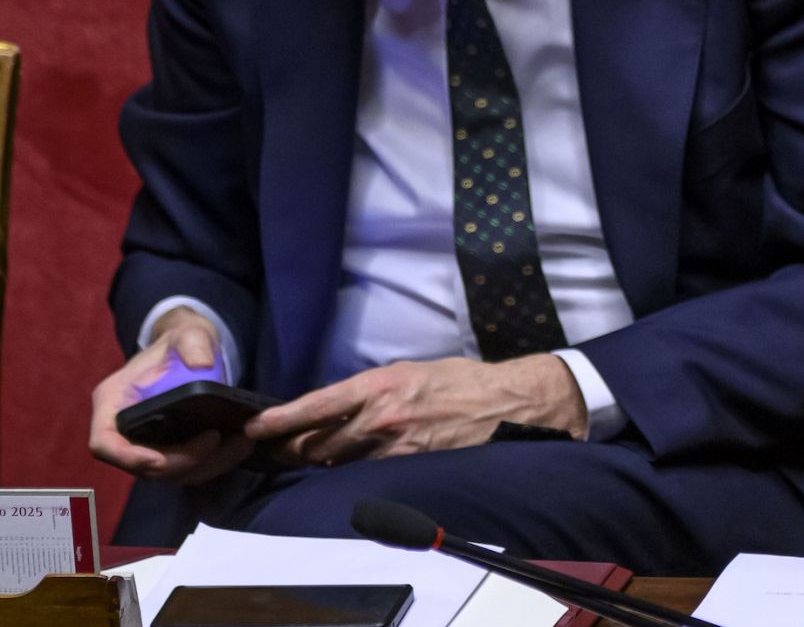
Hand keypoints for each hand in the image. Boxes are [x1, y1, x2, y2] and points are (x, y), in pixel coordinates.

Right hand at [89, 308, 253, 483]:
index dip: (127, 457)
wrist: (192, 351)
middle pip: (142, 466)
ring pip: (169, 474)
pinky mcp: (169, 450)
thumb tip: (202, 365)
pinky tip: (238, 447)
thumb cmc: (181, 342)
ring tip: (239, 443)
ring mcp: (146, 443)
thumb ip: (193, 342)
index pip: (104, 443)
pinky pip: (187, 470)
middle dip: (181, 461)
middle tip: (217, 440)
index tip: (159, 460)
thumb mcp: (189, 333)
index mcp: (113, 402)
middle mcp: (123, 429)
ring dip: (205, 466)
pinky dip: (213, 464)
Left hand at [244, 354, 588, 466]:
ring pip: (339, 463)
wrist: (505, 402)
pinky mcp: (409, 467)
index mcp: (381, 385)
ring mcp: (395, 447)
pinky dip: (351, 472)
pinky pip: (367, 474)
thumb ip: (374, 390)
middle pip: (319, 442)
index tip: (255, 427)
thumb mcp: (411, 372)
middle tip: (278, 447)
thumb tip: (342, 405)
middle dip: (295, 446)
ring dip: (320, 462)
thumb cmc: (460, 381)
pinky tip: (347, 469)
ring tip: (307, 458)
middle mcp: (382, 417)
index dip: (281, 419)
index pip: (317, 405)